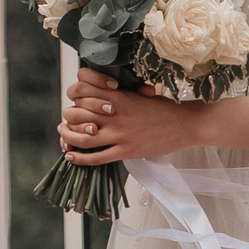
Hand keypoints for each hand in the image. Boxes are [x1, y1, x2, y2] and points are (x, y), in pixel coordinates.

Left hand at [59, 67, 204, 162]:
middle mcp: (114, 113)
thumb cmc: (163, 108)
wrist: (184, 124)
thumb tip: (104, 94)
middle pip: (75, 114)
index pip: (81, 91)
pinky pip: (96, 157)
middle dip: (67, 119)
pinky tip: (71, 157)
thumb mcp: (139, 94)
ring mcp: (120, 133)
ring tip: (63, 137)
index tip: (75, 102)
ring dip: (68, 138)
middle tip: (65, 123)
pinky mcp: (126, 151)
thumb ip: (119, 95)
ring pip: (82, 138)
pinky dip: (79, 158)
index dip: (74, 96)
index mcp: (117, 96)